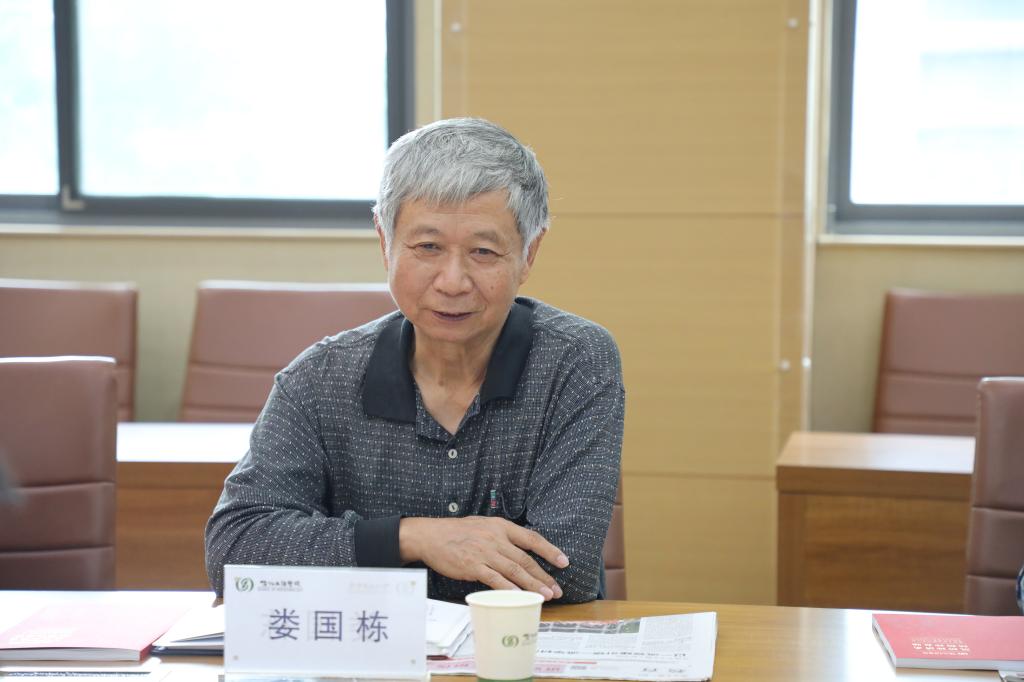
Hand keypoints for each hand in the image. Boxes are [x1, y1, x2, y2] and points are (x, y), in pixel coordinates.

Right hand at [399, 516, 568, 599]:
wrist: (431, 536)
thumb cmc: (457, 532)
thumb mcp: (483, 525)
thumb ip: (502, 536)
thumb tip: (521, 549)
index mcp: (501, 526)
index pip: (531, 538)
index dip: (549, 550)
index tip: (564, 562)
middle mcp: (495, 538)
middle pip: (525, 559)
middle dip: (543, 576)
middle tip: (556, 590)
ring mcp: (485, 552)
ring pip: (514, 571)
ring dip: (531, 585)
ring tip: (544, 596)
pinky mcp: (473, 566)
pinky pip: (495, 580)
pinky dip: (509, 589)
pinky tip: (519, 597)